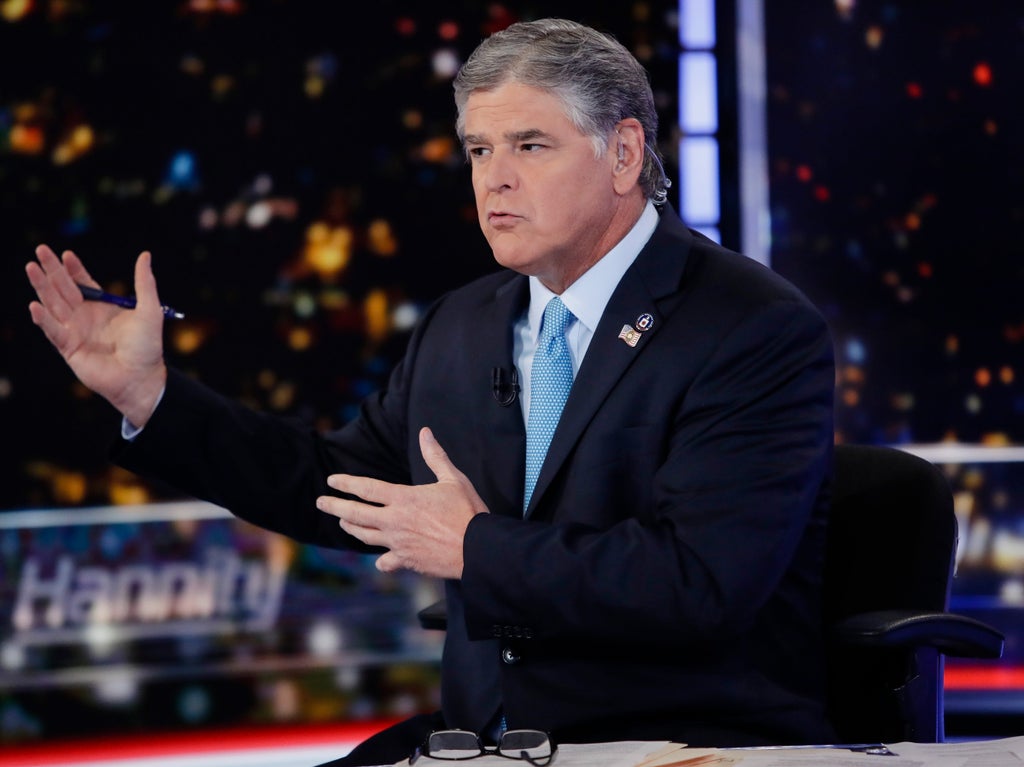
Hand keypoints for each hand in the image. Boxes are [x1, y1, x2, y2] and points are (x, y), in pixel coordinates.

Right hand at [26, 245, 167, 426]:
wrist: (142, 377)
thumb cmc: (147, 347)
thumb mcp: (149, 310)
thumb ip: (144, 283)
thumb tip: (145, 254)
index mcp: (102, 307)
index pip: (83, 283)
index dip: (73, 268)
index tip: (66, 253)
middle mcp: (85, 317)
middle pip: (63, 288)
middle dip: (52, 270)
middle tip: (40, 250)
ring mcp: (74, 331)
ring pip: (53, 304)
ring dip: (41, 286)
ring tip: (31, 267)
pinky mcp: (68, 348)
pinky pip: (52, 331)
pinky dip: (43, 319)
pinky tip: (34, 306)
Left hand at [317, 427, 488, 577]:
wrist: (477, 548)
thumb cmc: (467, 512)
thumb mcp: (453, 479)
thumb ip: (435, 456)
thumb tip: (426, 432)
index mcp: (403, 499)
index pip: (366, 488)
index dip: (347, 483)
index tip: (332, 480)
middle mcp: (394, 521)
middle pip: (355, 513)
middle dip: (335, 506)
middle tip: (321, 502)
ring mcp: (398, 543)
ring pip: (365, 536)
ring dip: (351, 528)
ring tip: (343, 522)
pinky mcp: (406, 561)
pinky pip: (385, 561)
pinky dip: (381, 560)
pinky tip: (379, 559)